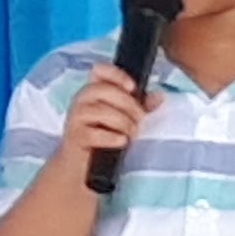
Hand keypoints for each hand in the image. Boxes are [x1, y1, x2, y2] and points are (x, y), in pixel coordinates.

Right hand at [44, 65, 148, 179]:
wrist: (83, 165)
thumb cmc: (105, 137)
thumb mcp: (124, 118)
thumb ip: (140, 106)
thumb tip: (159, 96)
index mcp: (93, 90)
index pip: (99, 69)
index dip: (117, 75)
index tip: (132, 88)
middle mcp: (81, 99)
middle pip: (106, 90)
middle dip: (129, 106)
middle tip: (139, 121)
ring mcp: (75, 117)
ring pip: (103, 112)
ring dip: (125, 124)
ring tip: (132, 135)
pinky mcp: (75, 137)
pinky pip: (97, 133)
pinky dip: (113, 138)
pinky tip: (121, 142)